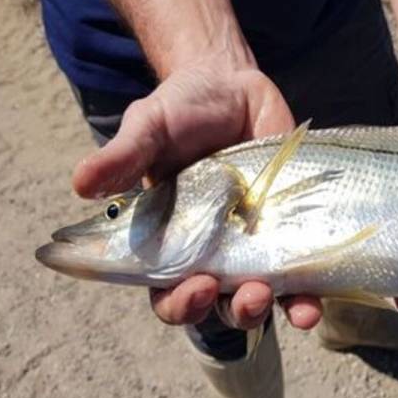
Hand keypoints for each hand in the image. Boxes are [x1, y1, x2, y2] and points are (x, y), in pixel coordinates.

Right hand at [72, 54, 323, 329]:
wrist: (233, 87)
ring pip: (263, 297)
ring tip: (291, 306)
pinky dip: (311, 294)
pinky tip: (315, 304)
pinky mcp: (294, 232)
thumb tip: (82, 184)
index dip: (179, 302)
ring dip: (276, 309)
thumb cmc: (181, 111)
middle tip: (248, 294)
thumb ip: (124, 156)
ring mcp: (257, 245)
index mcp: (171, 241)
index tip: (193, 286)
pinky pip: (304, 274)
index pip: (168, 291)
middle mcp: (214, 252)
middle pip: (221, 305)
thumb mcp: (149, 126)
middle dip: (236, 310)